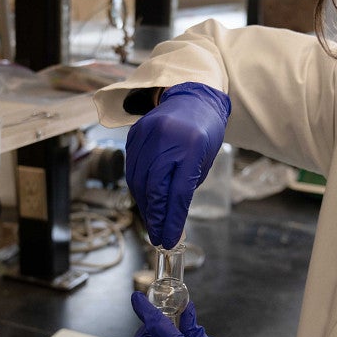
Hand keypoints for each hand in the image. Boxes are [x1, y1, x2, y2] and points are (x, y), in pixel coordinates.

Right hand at [125, 82, 229, 247]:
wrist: (192, 97)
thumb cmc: (204, 132)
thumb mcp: (204, 160)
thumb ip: (186, 187)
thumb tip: (171, 219)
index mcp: (191, 146)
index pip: (177, 192)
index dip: (171, 220)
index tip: (169, 239)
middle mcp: (166, 139)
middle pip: (154, 188)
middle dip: (155, 218)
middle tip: (158, 237)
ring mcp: (147, 134)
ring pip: (138, 180)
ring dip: (144, 206)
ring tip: (152, 222)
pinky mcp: (135, 134)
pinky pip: (132, 167)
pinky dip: (137, 187)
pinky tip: (145, 200)